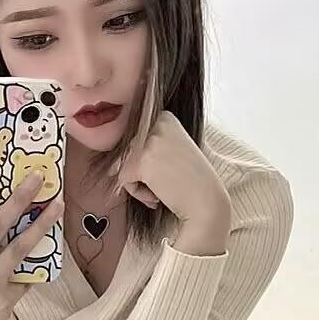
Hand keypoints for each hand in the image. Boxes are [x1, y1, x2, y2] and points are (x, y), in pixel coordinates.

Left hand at [119, 111, 231, 240]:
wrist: (206, 202)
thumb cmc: (191, 181)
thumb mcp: (172, 151)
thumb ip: (148, 148)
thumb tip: (112, 163)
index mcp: (165, 116)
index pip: (137, 138)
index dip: (150, 160)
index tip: (171, 168)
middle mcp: (156, 123)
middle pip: (129, 151)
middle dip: (143, 172)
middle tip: (169, 180)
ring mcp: (148, 141)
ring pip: (124, 164)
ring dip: (141, 182)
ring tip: (164, 187)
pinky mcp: (140, 161)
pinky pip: (123, 179)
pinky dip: (138, 193)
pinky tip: (158, 194)